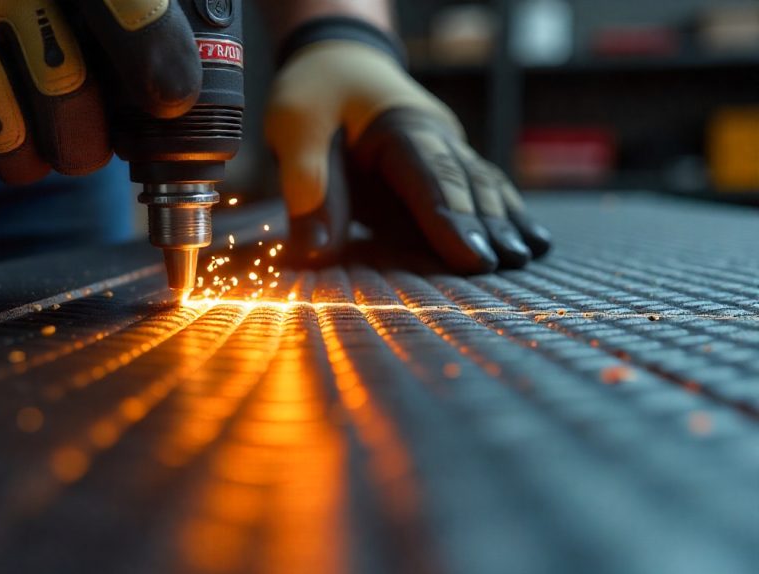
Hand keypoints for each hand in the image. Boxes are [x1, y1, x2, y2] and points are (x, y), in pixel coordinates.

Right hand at [0, 0, 201, 183]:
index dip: (157, 60)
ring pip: (10, 142)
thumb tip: (169, 82)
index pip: (125, 13)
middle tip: (83, 150)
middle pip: (67, 97)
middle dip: (83, 146)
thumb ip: (106, 13)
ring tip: (21, 136)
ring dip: (25, 158)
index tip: (170, 98)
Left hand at [265, 23, 550, 272]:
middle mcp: (433, 135)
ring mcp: (444, 147)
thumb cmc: (314, 92)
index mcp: (397, 126)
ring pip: (481, 185)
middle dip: (488, 225)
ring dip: (503, 220)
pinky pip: (478, 188)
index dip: (452, 220)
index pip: (430, 177)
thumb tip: (315, 252)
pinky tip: (530, 240)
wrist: (340, 57)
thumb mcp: (293, 127)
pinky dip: (504, 213)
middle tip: (507, 265)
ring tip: (526, 257)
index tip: (474, 257)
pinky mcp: (442, 163)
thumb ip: (306, 184)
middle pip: (466, 183)